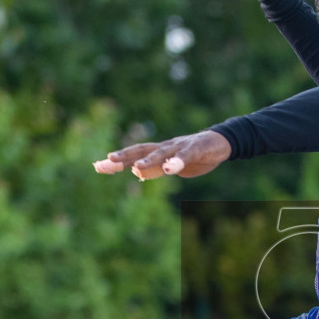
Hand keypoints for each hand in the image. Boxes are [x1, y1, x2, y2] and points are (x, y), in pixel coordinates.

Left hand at [93, 130, 231, 180]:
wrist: (220, 143)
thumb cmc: (194, 156)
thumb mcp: (172, 166)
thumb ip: (156, 169)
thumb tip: (136, 174)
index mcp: (158, 152)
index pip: (133, 155)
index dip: (117, 160)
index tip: (98, 165)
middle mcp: (165, 146)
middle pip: (141, 149)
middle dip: (125, 155)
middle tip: (108, 160)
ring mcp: (180, 146)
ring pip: (161, 152)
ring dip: (149, 160)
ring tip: (137, 168)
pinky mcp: (196, 148)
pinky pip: (186, 155)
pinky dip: (178, 161)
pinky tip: (171, 168)